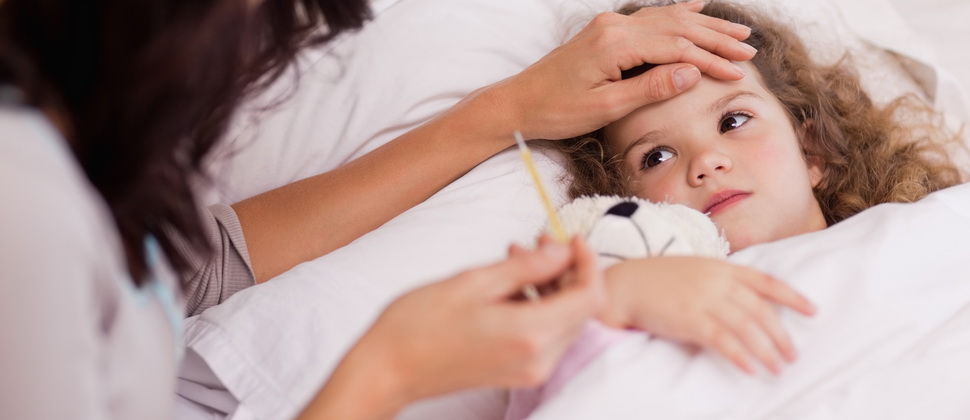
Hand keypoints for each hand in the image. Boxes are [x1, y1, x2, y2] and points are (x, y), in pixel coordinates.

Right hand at [301, 236, 604, 419]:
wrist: (387, 370)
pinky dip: (537, 304)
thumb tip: (562, 251)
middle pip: (581, 309)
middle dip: (568, 269)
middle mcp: (538, 359)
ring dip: (551, 285)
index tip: (571, 238)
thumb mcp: (473, 282)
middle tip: (539, 239)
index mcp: (529, 334)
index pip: (590, 296)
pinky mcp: (517, 372)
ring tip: (515, 255)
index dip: (587, 262)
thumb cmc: (418, 325)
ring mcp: (529, 370)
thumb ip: (526, 267)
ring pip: (564, 320)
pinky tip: (508, 283)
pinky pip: (545, 334)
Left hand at [487, 0, 755, 140]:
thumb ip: (650, 88)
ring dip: (703, 24)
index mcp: (615, 45)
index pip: (677, 47)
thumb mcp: (606, 108)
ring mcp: (609, 26)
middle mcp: (614, 27)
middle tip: (749, 48)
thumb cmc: (557, 110)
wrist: (519, 102)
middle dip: (715, 37)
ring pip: (666, 19)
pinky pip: (649, 17)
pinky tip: (695, 4)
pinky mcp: (605, 32)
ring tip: (735, 31)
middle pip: (677, 27)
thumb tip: (691, 72)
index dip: (711, 58)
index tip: (739, 70)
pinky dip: (676, 12)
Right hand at [600, 256, 814, 374]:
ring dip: (766, 350)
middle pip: (760, 309)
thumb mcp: (695, 271)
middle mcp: (717, 281)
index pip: (766, 281)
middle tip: (792, 355)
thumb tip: (748, 308)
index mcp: (721, 267)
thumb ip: (721, 283)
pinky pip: (722, 340)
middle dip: (781, 334)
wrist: (625, 285)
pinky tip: (750, 369)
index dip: (792, 296)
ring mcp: (703, 300)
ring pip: (746, 327)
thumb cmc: (659, 280)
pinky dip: (739, 356)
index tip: (813, 311)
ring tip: (778, 368)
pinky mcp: (688, 320)